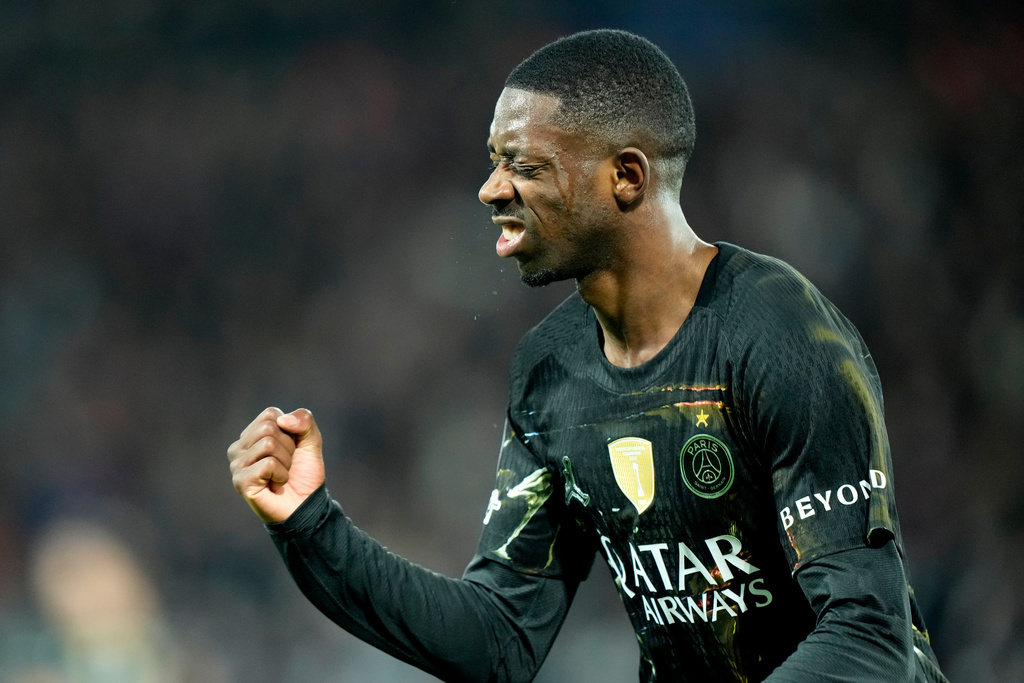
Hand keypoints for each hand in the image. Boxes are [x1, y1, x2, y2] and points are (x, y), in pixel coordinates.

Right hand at [228, 407, 324, 522]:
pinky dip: (281, 474)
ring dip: (285, 462)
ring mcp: (237, 465)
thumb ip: (304, 421)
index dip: (290, 431)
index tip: (291, 450)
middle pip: (268, 428)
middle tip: (286, 465)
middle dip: (288, 447)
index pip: (270, 414)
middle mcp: (239, 448)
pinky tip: (276, 485)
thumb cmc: (304, 474)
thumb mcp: (311, 441)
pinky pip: (268, 464)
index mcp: (252, 435)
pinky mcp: (241, 482)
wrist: (307, 505)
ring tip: (281, 476)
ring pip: (268, 444)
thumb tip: (283, 420)